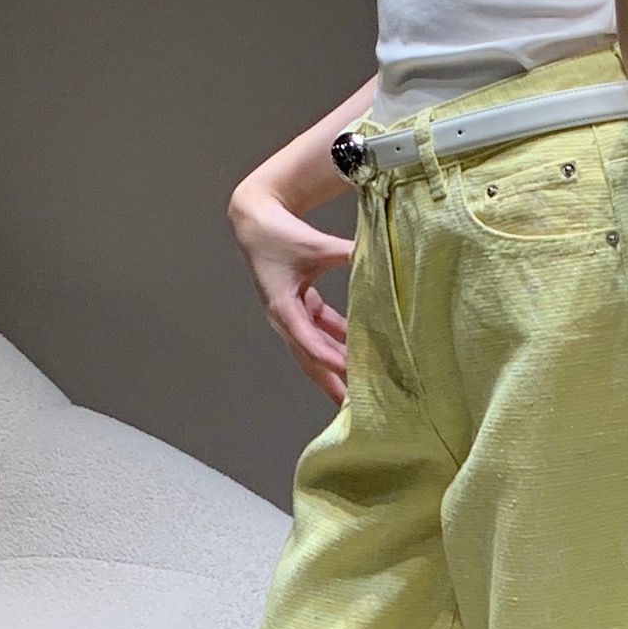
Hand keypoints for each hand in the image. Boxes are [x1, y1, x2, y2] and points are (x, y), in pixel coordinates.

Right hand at [229, 178, 354, 405]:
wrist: (254, 220)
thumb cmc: (280, 233)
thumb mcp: (315, 244)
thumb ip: (345, 253)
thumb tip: (373, 258)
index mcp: (283, 309)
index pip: (311, 344)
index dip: (333, 361)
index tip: (353, 376)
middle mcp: (285, 319)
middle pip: (311, 360)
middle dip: (332, 384)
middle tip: (353, 408)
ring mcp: (291, 315)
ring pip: (316, 349)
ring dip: (337, 367)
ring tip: (359, 388)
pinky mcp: (298, 306)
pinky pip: (320, 331)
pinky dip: (338, 341)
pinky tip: (359, 351)